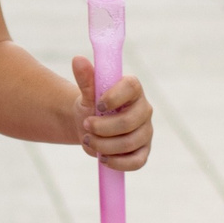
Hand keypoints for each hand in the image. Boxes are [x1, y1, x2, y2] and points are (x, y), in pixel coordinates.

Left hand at [70, 57, 152, 172]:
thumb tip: (78, 59)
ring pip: (130, 143)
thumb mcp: (87, 93)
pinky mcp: (143, 151)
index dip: (114, 97)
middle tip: (86, 126)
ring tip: (88, 141)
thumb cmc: (92, 106)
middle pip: (129, 122)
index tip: (97, 105)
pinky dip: (117, 162)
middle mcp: (144, 109)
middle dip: (102, 127)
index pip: (132, 87)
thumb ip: (85, 78)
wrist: (90, 126)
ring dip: (104, 145)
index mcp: (132, 89)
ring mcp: (146, 131)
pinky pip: (137, 161)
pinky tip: (102, 157)